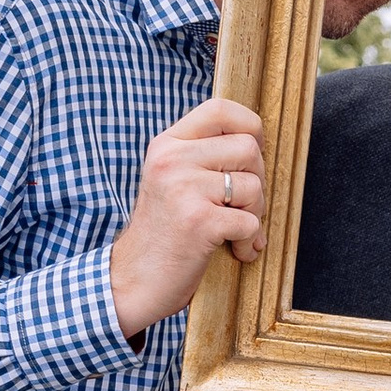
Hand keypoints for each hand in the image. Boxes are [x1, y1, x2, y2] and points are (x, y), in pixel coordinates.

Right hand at [109, 95, 266, 337]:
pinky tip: (236, 251)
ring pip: (253, 185)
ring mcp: (183, 189)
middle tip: (242, 206)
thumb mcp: (171, 181)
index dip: (249, 126)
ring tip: (235, 230)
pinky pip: (250, 222)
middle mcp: (172, 160)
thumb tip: (257, 142)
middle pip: (248, 148)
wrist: (133, 281)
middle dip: (257, 180)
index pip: (219, 109)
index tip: (252, 153)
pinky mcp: (198, 221)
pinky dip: (250, 241)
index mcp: (166, 145)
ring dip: (255, 214)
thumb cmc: (163, 234)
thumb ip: (202, 157)